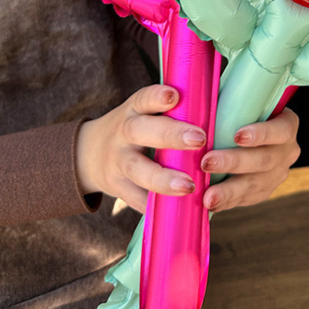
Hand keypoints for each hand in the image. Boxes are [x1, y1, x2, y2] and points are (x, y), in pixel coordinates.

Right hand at [76, 84, 206, 213]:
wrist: (88, 154)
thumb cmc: (135, 128)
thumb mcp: (144, 112)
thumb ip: (173, 110)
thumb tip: (220, 105)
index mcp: (134, 109)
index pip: (144, 98)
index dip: (157, 96)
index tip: (174, 95)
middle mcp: (123, 133)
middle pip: (141, 131)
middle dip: (170, 135)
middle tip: (199, 139)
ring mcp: (118, 161)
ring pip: (138, 169)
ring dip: (163, 178)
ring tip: (188, 185)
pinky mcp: (117, 187)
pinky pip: (135, 198)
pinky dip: (154, 205)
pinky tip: (174, 212)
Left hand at [201, 108, 299, 211]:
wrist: (247, 134)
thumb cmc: (239, 110)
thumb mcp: (242, 100)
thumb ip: (230, 98)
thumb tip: (199, 89)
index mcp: (287, 124)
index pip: (280, 130)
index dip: (261, 134)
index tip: (236, 135)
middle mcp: (287, 151)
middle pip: (264, 160)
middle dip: (234, 162)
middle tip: (207, 162)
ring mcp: (277, 174)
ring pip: (255, 184)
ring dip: (229, 190)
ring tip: (207, 195)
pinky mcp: (264, 191)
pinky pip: (247, 199)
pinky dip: (228, 201)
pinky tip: (211, 204)